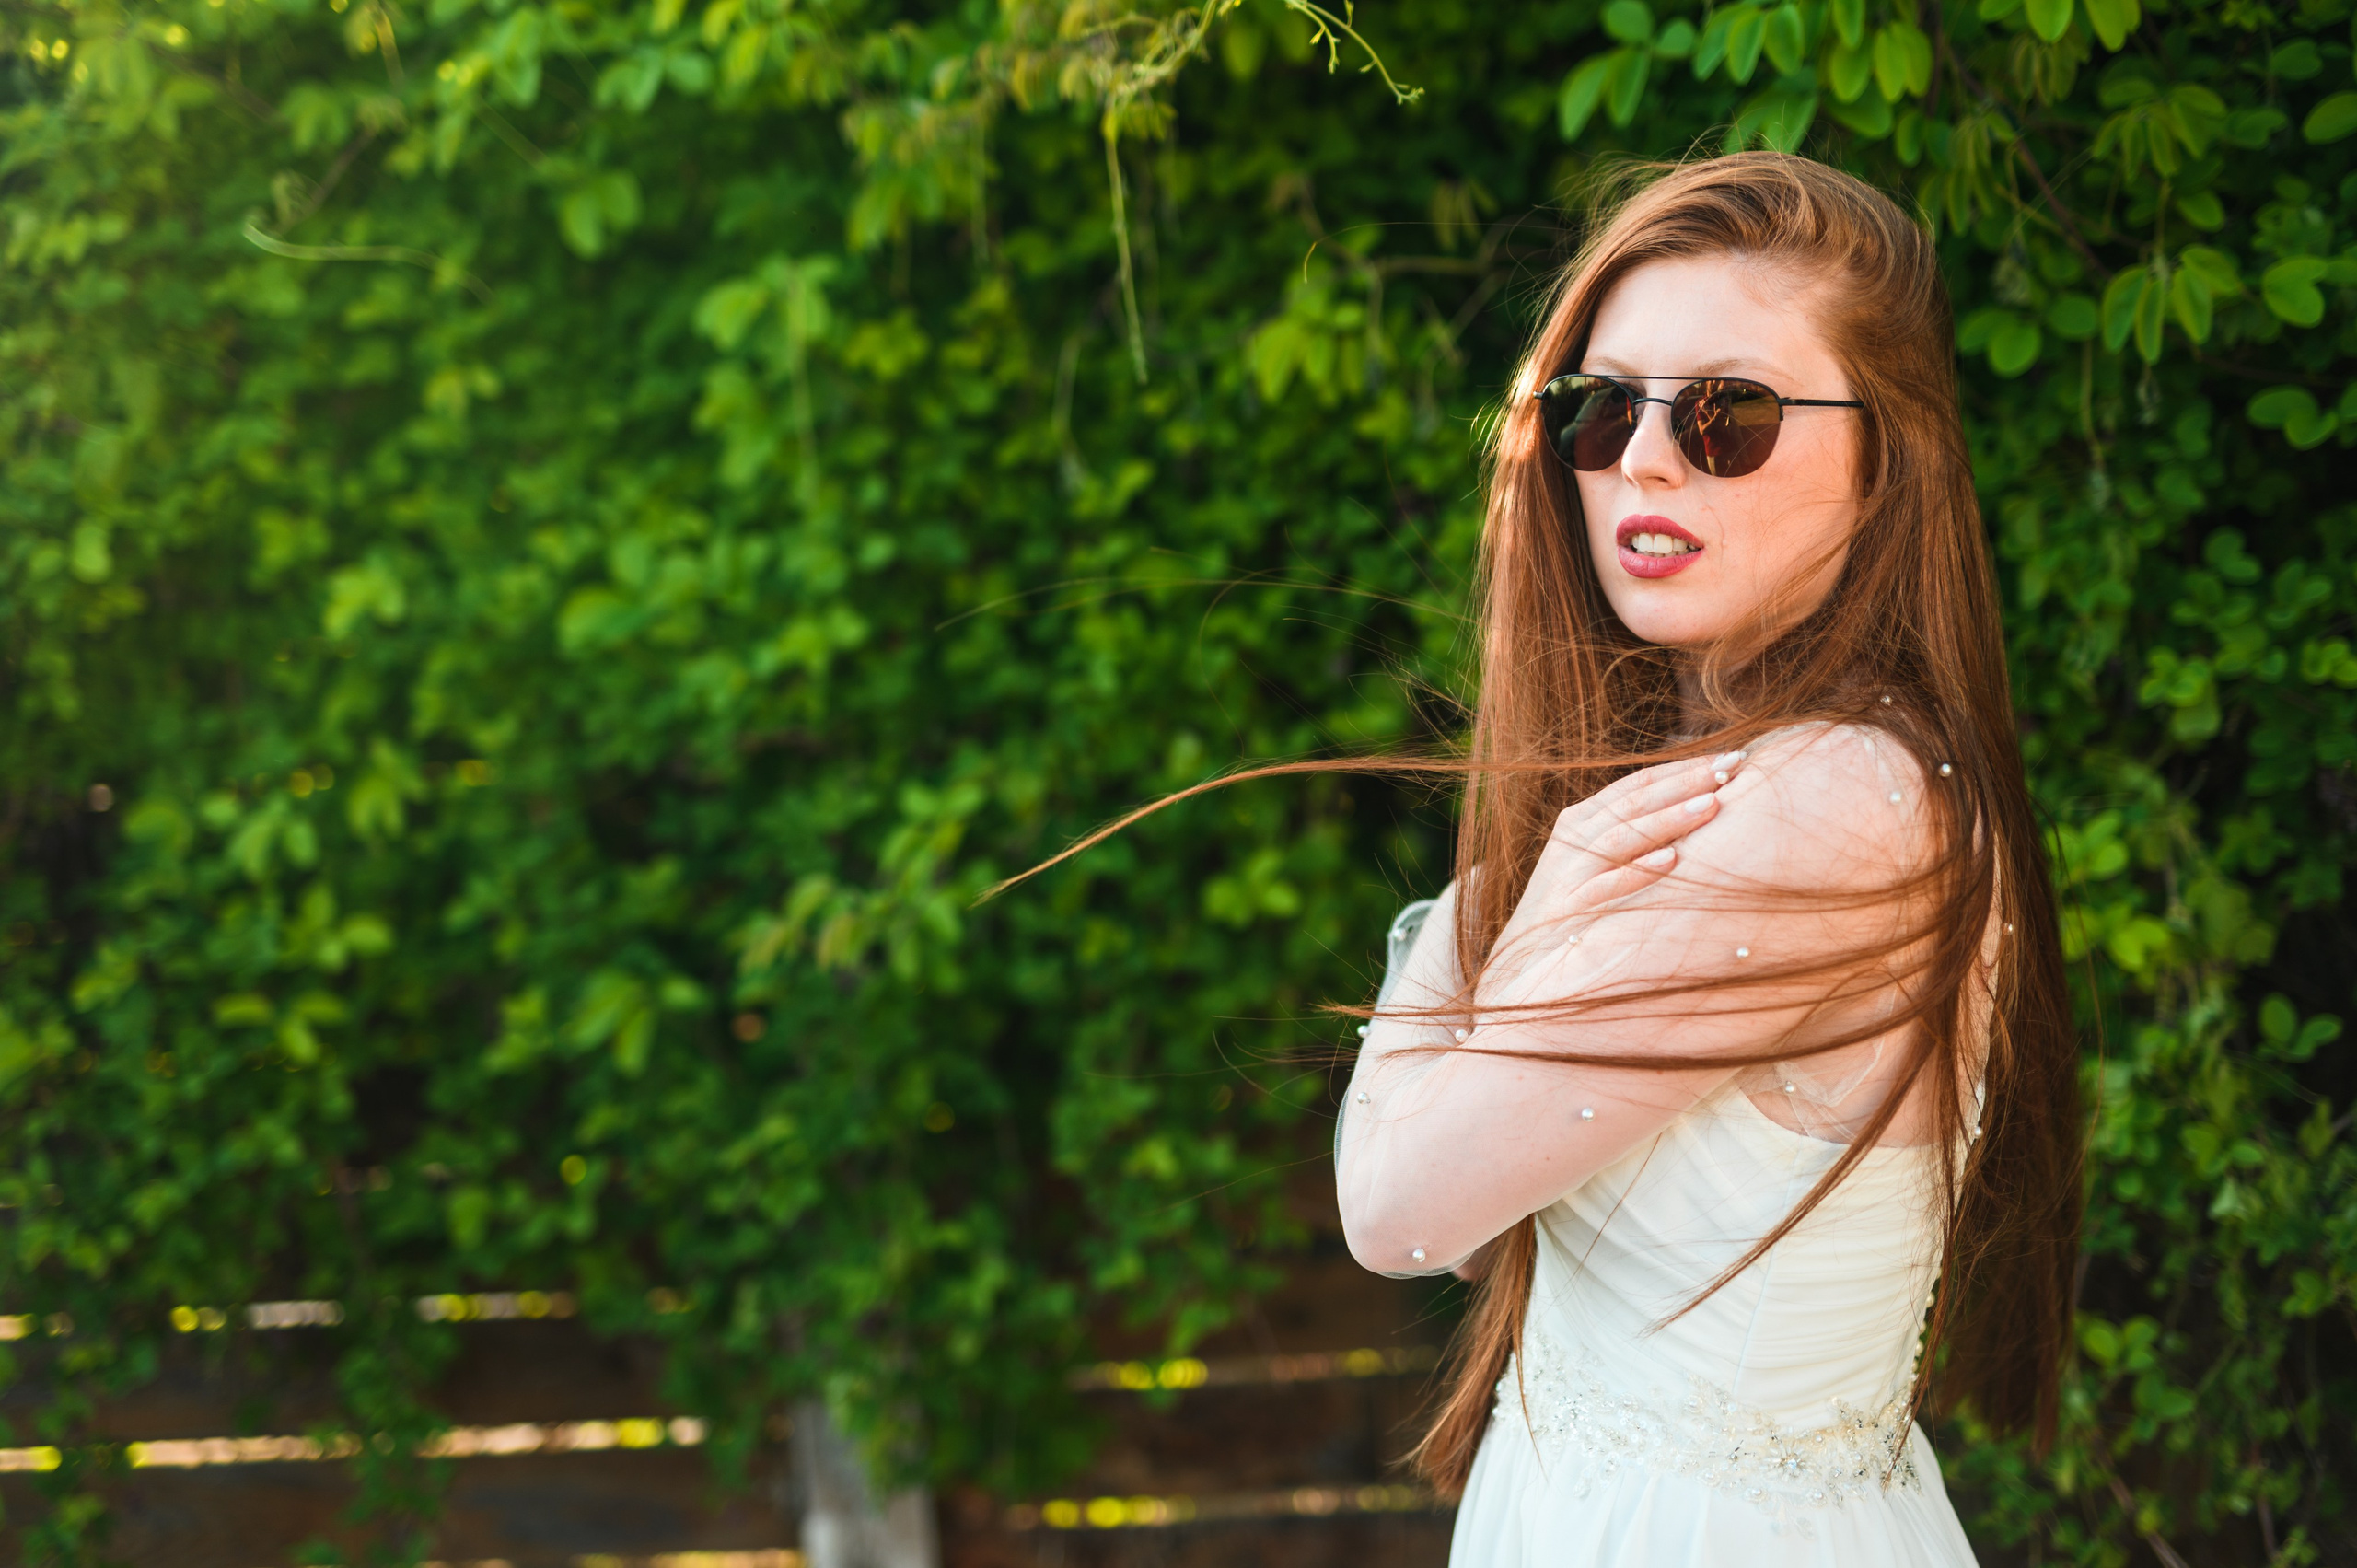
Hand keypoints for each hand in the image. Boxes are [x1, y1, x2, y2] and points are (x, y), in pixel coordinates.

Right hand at [1488, 749, 1746, 971]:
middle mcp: (1576, 836)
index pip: (1640, 783)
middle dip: (1687, 781)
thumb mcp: (1598, 860)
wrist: (1524, 960)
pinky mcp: (1568, 906)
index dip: (1685, 767)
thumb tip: (1698, 806)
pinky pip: (1606, 885)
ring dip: (1669, 819)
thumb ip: (1635, 832)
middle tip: (1733, 766)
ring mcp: (1570, 870)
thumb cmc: (1573, 907)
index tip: (1731, 758)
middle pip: (1636, 801)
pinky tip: (1670, 861)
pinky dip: (1637, 871)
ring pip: (1624, 835)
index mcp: (1584, 818)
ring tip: (1711, 804)